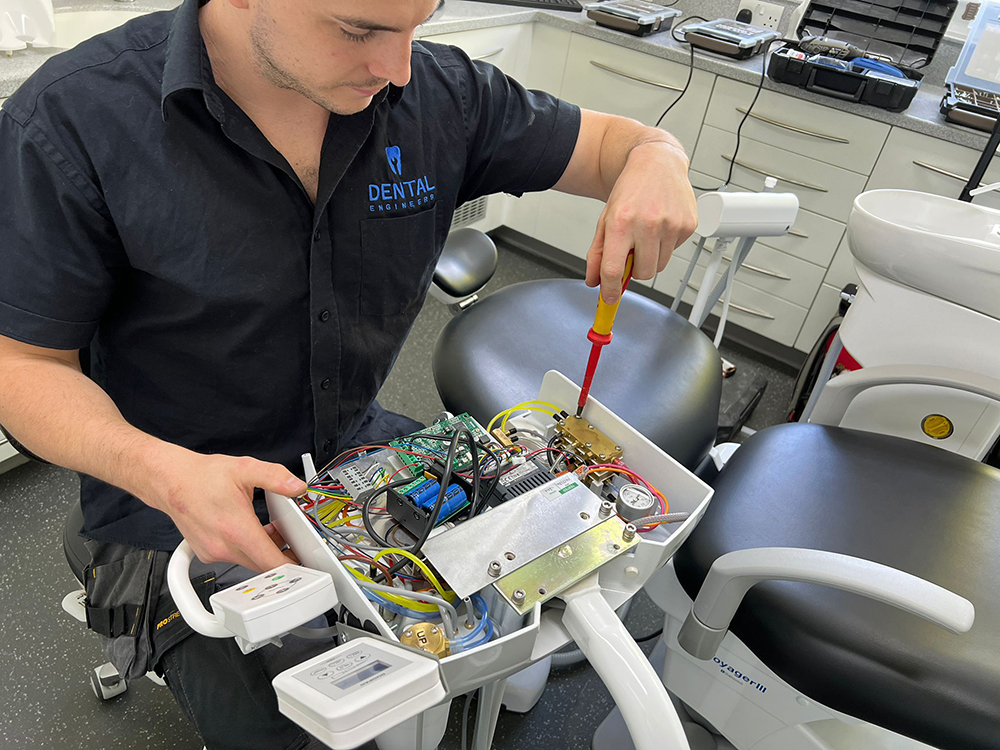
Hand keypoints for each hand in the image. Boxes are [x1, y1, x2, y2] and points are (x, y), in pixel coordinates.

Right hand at [142, 444, 307, 571]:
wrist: (170, 481)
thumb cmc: (202, 477)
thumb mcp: (245, 468)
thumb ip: (275, 477)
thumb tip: (297, 486)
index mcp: (237, 530)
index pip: (272, 562)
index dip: (293, 566)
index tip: (306, 565)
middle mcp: (224, 547)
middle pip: (263, 564)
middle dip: (280, 554)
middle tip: (291, 538)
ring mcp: (213, 553)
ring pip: (248, 561)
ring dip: (262, 550)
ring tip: (267, 529)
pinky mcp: (206, 554)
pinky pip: (233, 557)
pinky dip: (245, 548)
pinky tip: (246, 530)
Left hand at [586, 142, 697, 303]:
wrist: (656, 163)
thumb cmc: (630, 191)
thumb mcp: (605, 220)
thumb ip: (597, 253)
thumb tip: (594, 281)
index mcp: (621, 222)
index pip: (614, 270)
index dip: (610, 290)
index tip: (609, 298)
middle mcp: (648, 223)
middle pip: (642, 274)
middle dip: (635, 270)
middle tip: (632, 251)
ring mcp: (671, 224)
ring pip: (659, 266)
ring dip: (651, 257)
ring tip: (647, 233)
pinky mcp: (688, 224)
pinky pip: (674, 251)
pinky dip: (666, 245)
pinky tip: (661, 225)